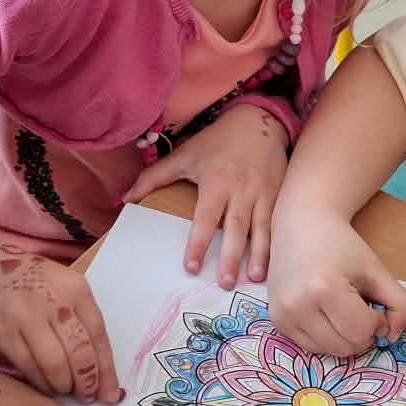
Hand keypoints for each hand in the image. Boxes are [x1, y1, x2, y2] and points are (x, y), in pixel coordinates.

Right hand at [0, 214, 119, 403]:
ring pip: (56, 365)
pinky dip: (40, 382)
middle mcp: (55, 302)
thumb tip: (95, 362)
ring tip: (65, 390)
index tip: (109, 394)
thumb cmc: (24, 277)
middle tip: (87, 396)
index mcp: (76, 289)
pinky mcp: (4, 333)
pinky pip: (29, 366)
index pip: (99, 336)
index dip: (106, 370)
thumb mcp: (60, 284)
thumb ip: (78, 316)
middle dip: (87, 383)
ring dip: (63, 385)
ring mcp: (28, 317)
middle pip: (80, 354)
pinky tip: (45, 386)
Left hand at [123, 105, 288, 289]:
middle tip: (224, 283)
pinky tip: (276, 264)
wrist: (260, 122)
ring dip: (259, 256)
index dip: (198, 243)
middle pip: (236, 228)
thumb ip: (154, 177)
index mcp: (216, 182)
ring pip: (262, 229)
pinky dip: (278, 244)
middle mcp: (242, 190)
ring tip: (254, 279)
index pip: (205, 218)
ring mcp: (264, 193)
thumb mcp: (184, 155)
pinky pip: (279, 222)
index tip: (191, 266)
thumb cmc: (217, 142)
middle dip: (230, 257)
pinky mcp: (280, 195)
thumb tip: (125, 199)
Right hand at [266, 211, 405, 357]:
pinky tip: (326, 314)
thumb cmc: (342, 245)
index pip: (360, 331)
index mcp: (324, 288)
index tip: (373, 304)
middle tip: (358, 307)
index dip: (376, 323)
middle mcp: (297, 305)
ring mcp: (283, 314)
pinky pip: (310, 347)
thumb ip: (400, 305)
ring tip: (342, 309)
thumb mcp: (378, 271)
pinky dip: (325, 338)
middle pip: (344, 347)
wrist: (301, 225)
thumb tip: (394, 337)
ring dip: (343, 338)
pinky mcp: (276, 320)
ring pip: (327, 351)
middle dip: (361, 333)